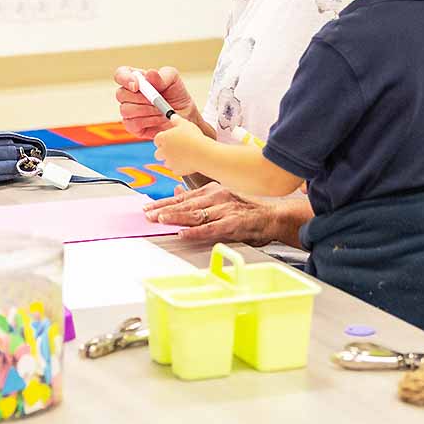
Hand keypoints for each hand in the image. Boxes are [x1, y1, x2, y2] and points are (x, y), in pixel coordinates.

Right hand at [113, 65, 200, 138]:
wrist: (186, 116)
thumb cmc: (177, 95)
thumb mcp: (174, 80)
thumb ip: (163, 75)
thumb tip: (150, 74)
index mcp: (135, 79)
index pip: (120, 75)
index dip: (125, 79)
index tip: (137, 86)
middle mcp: (129, 94)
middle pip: (120, 94)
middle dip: (140, 98)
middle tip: (157, 100)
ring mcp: (129, 111)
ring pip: (126, 109)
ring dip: (146, 110)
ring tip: (161, 110)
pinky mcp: (132, 126)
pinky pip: (132, 124)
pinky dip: (148, 121)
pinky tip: (158, 118)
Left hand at [142, 182, 302, 243]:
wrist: (274, 216)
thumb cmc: (248, 210)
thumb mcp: (222, 197)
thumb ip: (198, 197)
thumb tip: (176, 193)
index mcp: (213, 190)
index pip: (182, 197)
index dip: (164, 203)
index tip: (148, 207)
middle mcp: (217, 197)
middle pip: (185, 204)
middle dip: (164, 210)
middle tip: (148, 214)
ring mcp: (225, 210)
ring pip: (195, 214)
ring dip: (176, 217)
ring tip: (160, 220)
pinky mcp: (233, 223)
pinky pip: (210, 228)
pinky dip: (196, 231)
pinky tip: (184, 233)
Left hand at [152, 115, 209, 175]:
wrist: (203, 153)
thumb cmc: (194, 137)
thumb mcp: (185, 124)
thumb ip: (177, 120)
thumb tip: (173, 117)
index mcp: (163, 139)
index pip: (157, 140)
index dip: (163, 140)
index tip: (169, 139)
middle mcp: (163, 151)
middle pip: (158, 153)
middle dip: (164, 152)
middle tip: (175, 149)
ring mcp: (169, 162)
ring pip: (166, 162)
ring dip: (172, 160)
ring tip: (183, 155)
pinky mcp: (176, 170)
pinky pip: (175, 170)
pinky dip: (180, 168)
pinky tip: (187, 162)